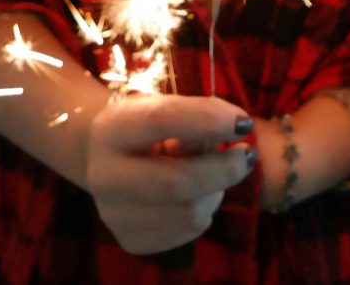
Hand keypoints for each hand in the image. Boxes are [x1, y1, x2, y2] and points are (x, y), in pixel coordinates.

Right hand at [86, 95, 255, 254]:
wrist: (109, 160)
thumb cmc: (149, 129)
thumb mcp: (167, 108)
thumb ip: (198, 116)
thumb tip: (236, 129)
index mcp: (111, 130)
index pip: (162, 120)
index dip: (209, 121)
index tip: (244, 123)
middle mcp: (103, 175)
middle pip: (176, 183)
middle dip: (223, 170)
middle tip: (246, 157)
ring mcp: (113, 214)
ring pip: (189, 214)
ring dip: (215, 193)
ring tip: (210, 176)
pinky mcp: (130, 241)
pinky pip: (188, 233)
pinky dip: (204, 212)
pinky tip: (193, 197)